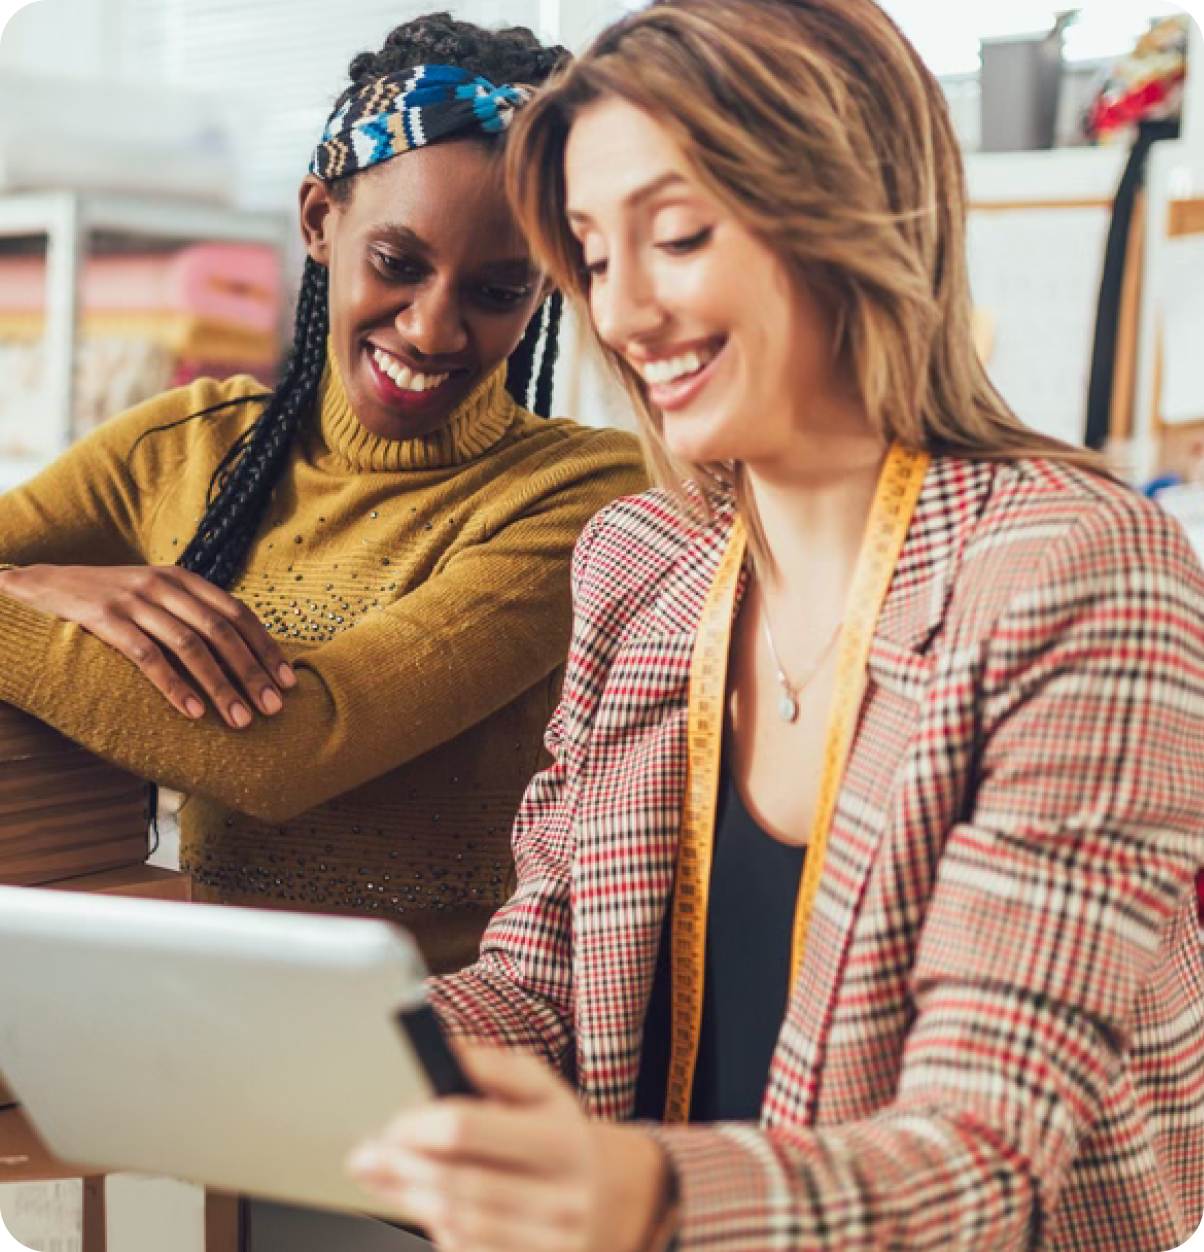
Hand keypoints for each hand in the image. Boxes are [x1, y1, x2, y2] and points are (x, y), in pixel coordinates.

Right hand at [0, 564, 294, 728]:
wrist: (43, 584)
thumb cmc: (112, 601)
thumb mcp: (156, 598)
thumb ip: (193, 617)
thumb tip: (243, 659)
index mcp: (184, 579)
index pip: (238, 614)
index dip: (266, 648)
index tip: (288, 682)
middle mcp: (164, 584)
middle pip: (221, 632)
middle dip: (251, 672)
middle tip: (272, 708)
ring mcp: (133, 599)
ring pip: (190, 646)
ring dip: (220, 685)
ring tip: (240, 719)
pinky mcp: (104, 618)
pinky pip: (147, 656)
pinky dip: (174, 685)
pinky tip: (193, 712)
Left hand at [349, 1044, 672, 1251]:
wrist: (614, 1197)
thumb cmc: (559, 1132)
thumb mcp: (539, 1087)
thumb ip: (490, 1064)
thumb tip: (441, 1048)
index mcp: (559, 1137)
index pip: (467, 1129)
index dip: (416, 1125)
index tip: (391, 1122)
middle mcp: (561, 1196)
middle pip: (456, 1184)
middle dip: (400, 1168)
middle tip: (365, 1155)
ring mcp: (552, 1244)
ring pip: (457, 1226)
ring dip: (407, 1199)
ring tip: (382, 1177)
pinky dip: (437, 1230)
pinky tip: (421, 1206)